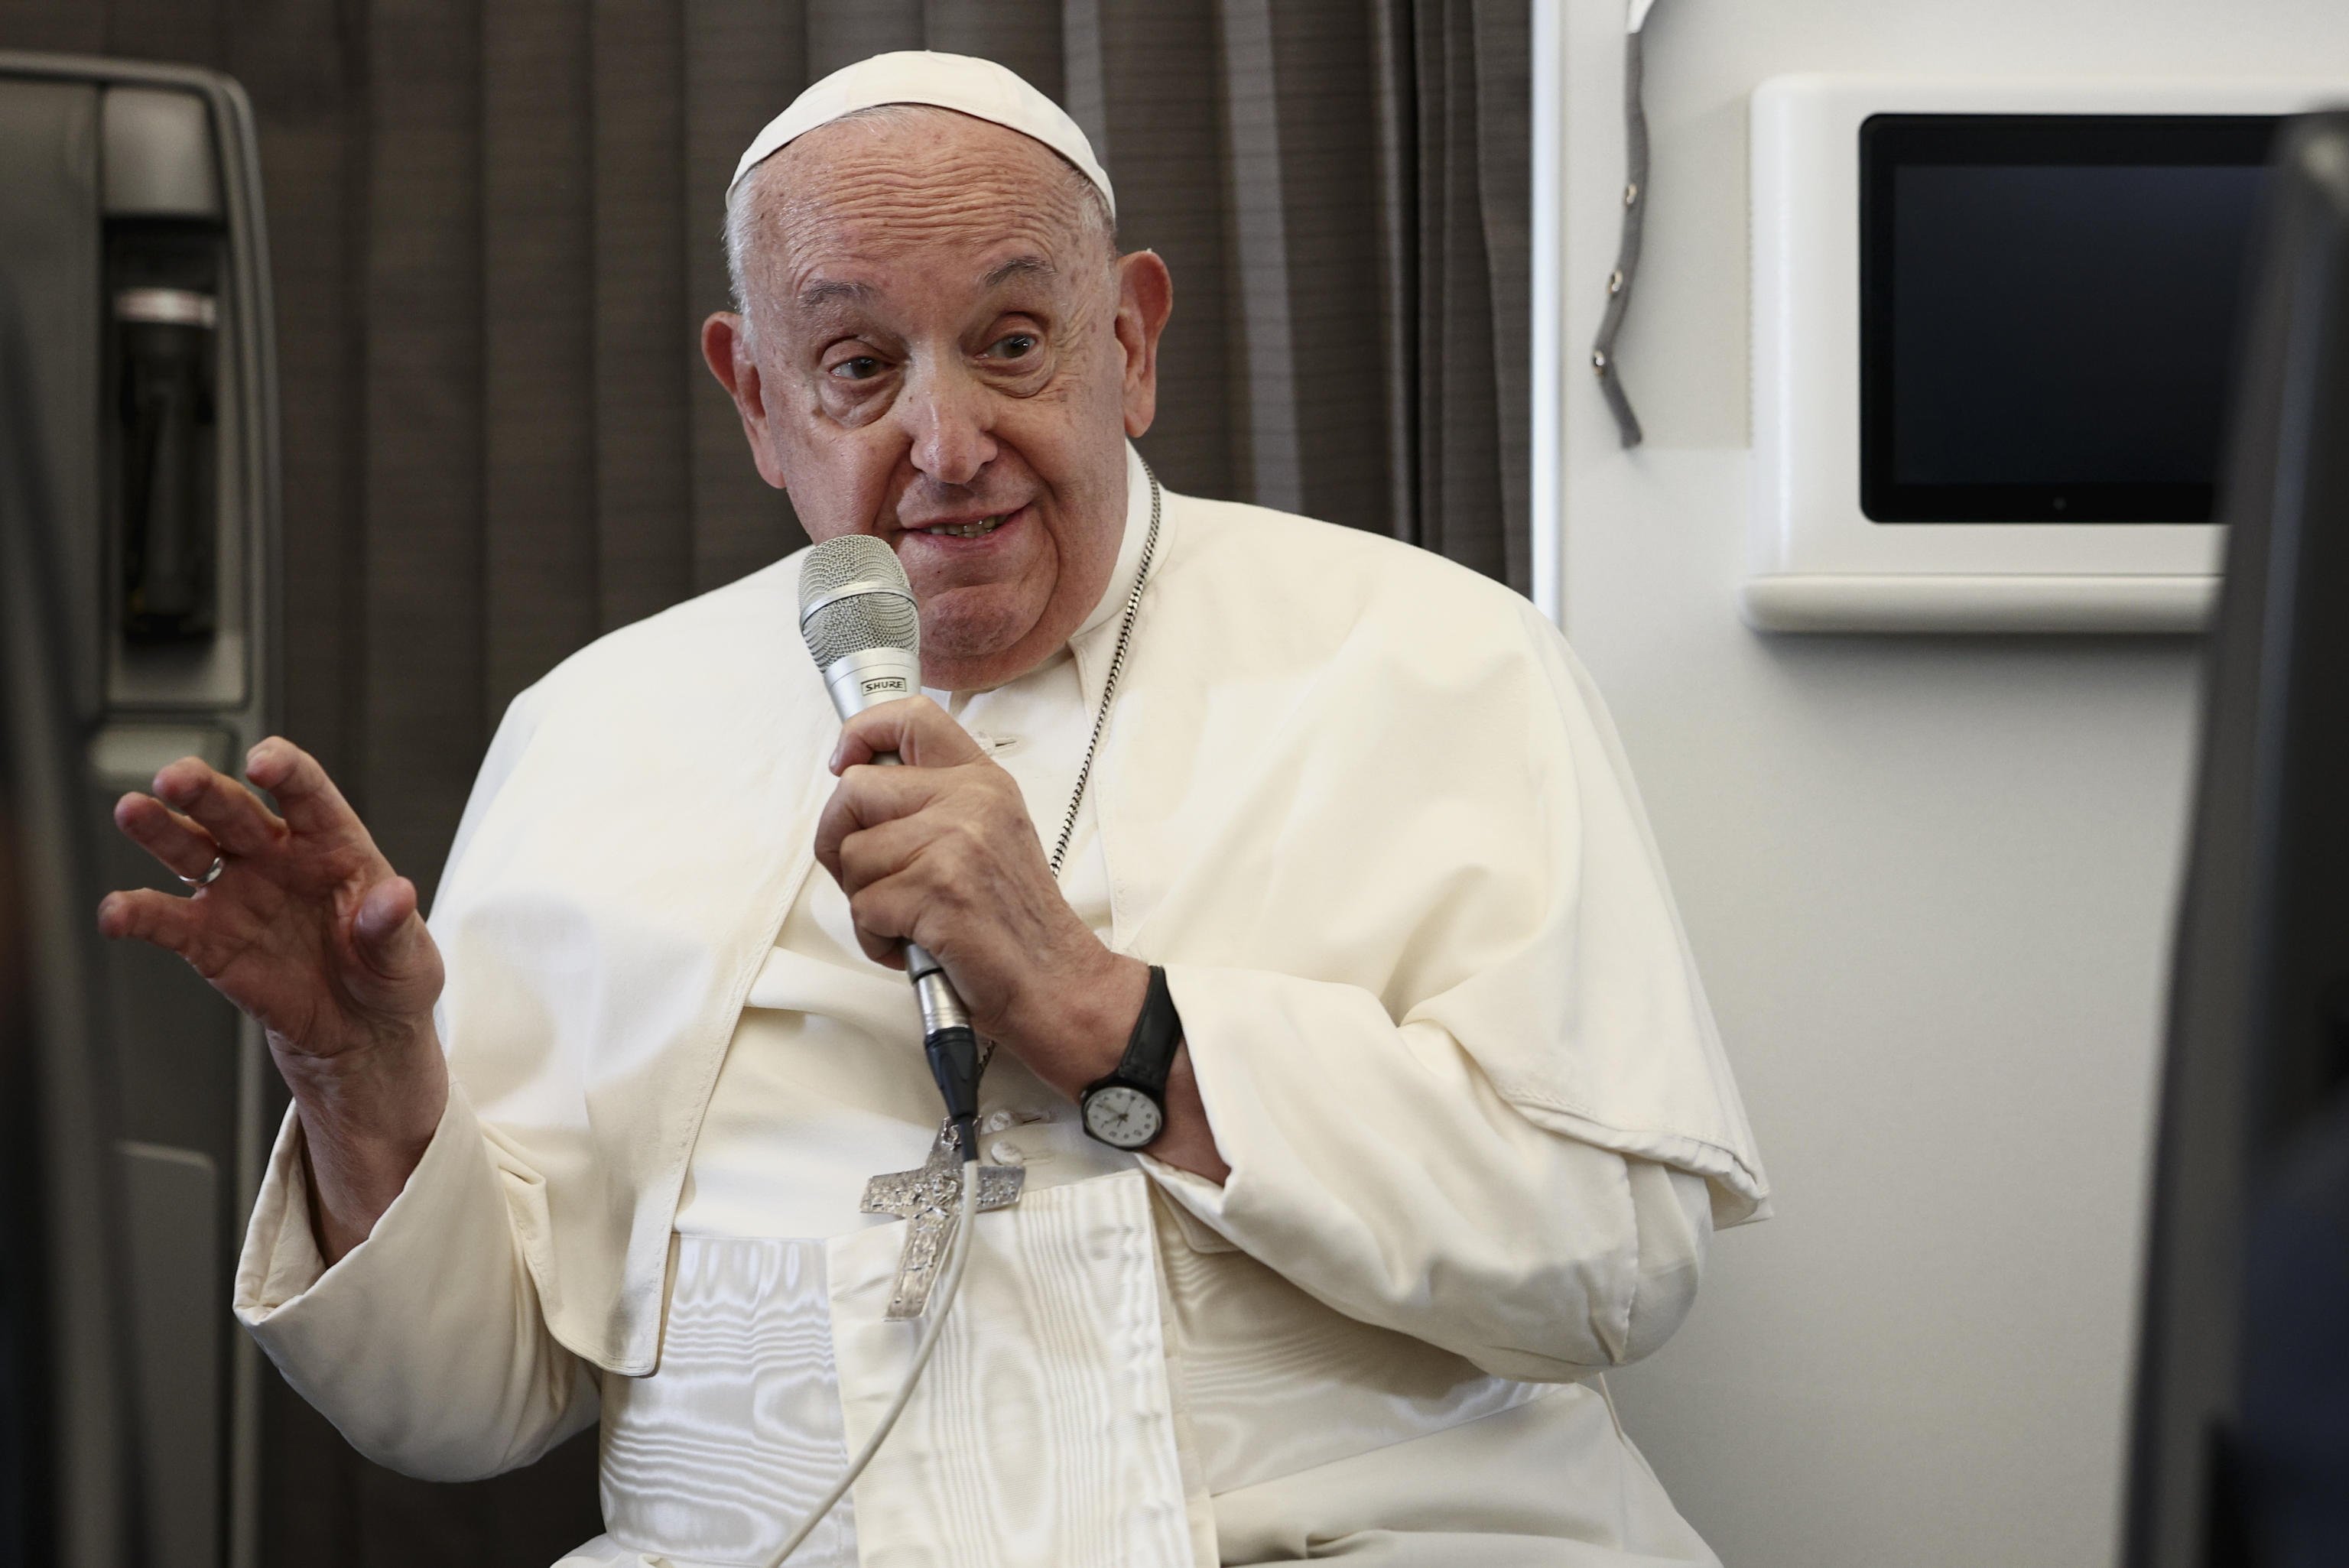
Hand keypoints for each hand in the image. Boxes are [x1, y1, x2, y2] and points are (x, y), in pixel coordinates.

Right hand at [97, 737, 448, 1255]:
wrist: (360, 1032)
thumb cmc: (389, 977)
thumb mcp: (407, 958)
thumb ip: (393, 927)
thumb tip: (395, 896)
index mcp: (333, 844)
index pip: (306, 793)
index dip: (284, 769)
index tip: (264, 764)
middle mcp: (276, 856)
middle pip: (234, 808)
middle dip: (204, 789)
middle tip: (176, 778)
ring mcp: (236, 893)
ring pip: (190, 847)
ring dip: (159, 828)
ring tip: (133, 810)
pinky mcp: (207, 938)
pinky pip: (165, 921)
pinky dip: (136, 914)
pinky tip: (116, 913)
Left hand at [812, 699, 1229, 1181]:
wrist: (1057, 982)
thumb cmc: (1013, 920)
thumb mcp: (989, 835)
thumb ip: (937, 804)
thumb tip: (856, 790)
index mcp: (982, 781)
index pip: (911, 718)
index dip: (861, 732)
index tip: (842, 762)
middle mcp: (970, 801)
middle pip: (853, 791)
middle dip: (840, 841)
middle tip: (868, 877)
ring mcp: (955, 845)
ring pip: (851, 856)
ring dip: (864, 900)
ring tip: (909, 919)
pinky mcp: (939, 893)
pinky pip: (863, 908)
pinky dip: (876, 938)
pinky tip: (914, 944)